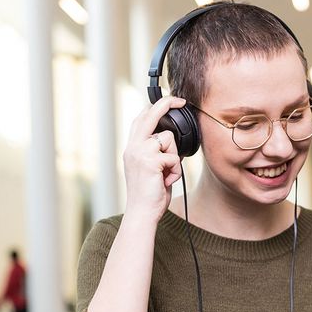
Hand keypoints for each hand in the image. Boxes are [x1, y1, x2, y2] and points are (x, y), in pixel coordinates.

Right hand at [122, 96, 186, 221]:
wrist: (142, 211)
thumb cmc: (149, 193)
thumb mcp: (149, 168)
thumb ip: (154, 152)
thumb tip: (168, 139)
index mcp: (131, 148)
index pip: (141, 120)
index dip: (154, 108)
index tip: (169, 100)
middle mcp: (133, 147)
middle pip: (150, 116)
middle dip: (166, 103)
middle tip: (180, 99)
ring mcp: (140, 153)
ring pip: (168, 139)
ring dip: (174, 157)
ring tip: (166, 173)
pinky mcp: (151, 161)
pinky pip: (174, 157)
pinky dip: (175, 170)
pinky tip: (167, 181)